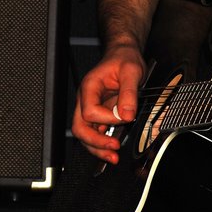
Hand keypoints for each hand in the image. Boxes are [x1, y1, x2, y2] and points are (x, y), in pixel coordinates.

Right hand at [70, 43, 146, 164]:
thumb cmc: (124, 59)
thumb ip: (129, 93)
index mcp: (90, 87)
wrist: (124, 55)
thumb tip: (127, 115)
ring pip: (86, 134)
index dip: (107, 119)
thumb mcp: (131, 72)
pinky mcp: (99, 114)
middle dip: (95, 142)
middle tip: (113, 149)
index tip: (124, 117)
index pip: (90, 111)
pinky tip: (112, 149)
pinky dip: (103, 142)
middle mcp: (86, 99)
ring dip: (97, 147)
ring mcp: (91, 107)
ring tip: (113, 157)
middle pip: (80, 127)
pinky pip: (96, 131)